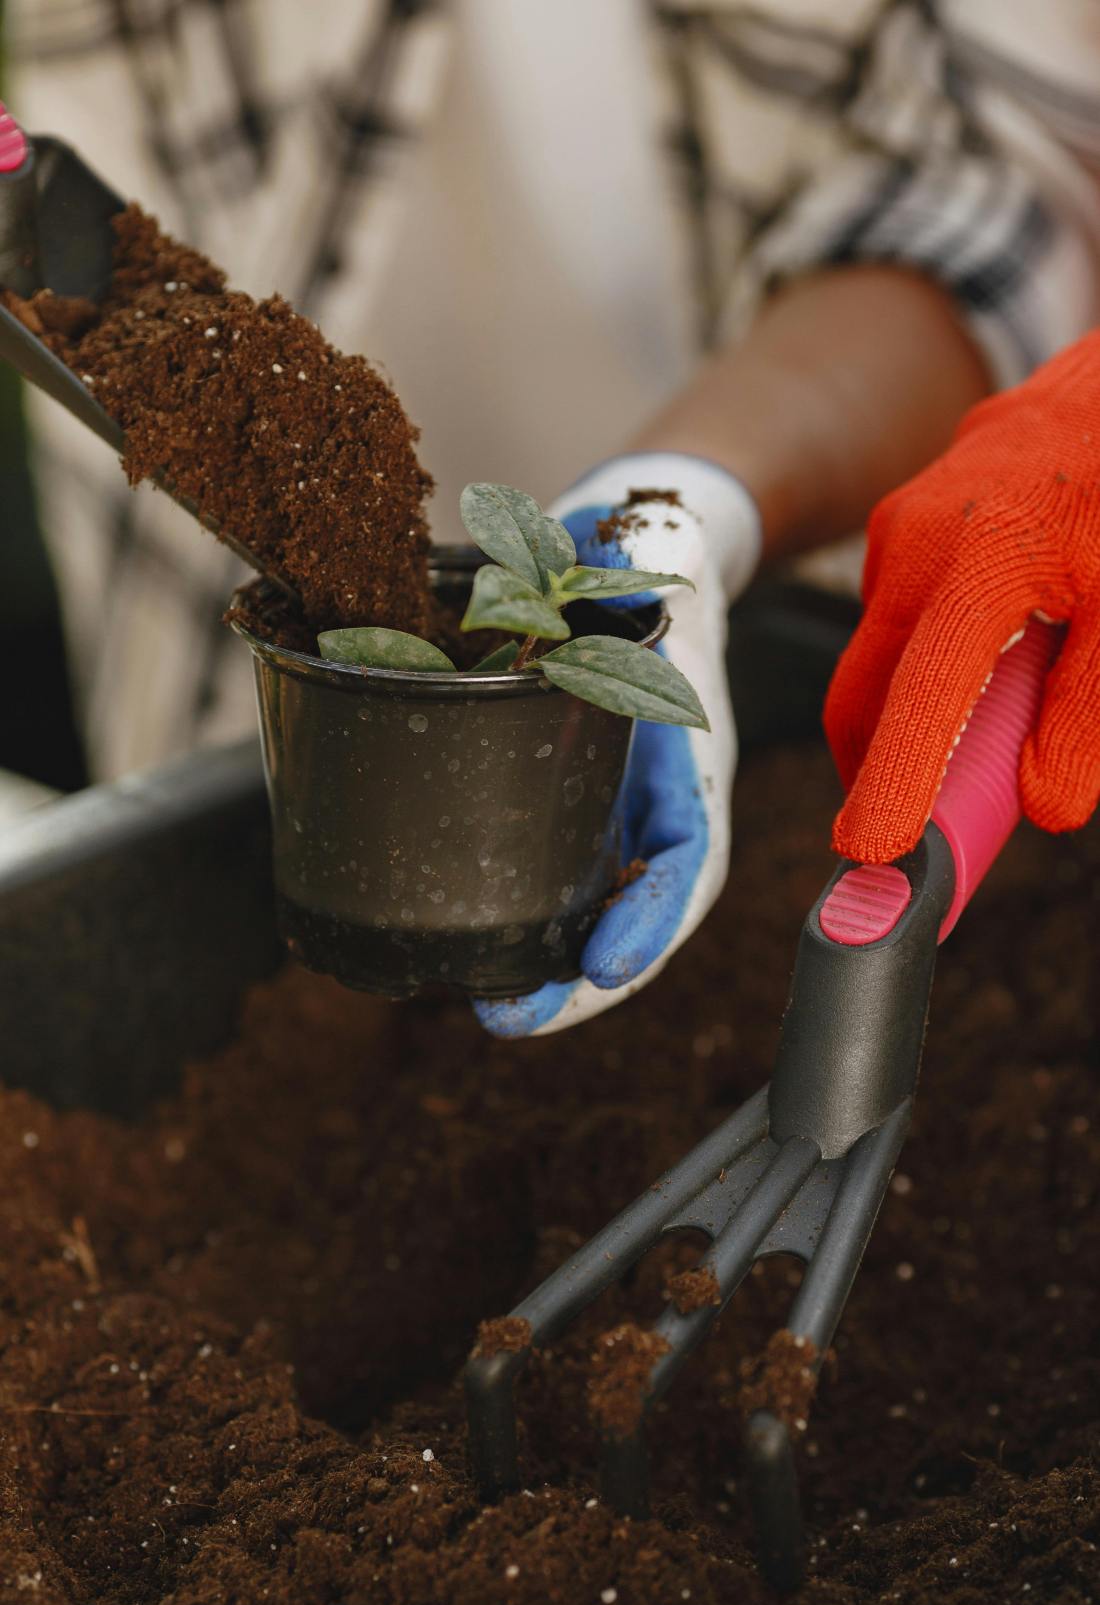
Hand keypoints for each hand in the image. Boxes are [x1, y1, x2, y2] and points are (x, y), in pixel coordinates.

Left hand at [474, 452, 760, 1036]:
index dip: (645, 928)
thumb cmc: (645, 570)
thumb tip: (595, 640)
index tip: (598, 969)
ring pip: (584, 909)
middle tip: (505, 1017)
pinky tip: (461, 936)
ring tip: (482, 1001)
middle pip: (627, 917)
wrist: (628, 547)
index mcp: (689, 772)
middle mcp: (650, 806)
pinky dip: (510, 915)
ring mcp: (606, 808)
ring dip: (539, 966)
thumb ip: (621, 627)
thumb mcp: (644, 597)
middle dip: (570, 982)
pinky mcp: (558, 798)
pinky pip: (544, 873)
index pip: (684, 872)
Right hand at [826, 330, 1099, 864]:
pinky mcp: (901, 525)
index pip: (923, 698)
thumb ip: (1091, 710)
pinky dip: (928, 662)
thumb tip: (1046, 806)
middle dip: (878, 769)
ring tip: (980, 729)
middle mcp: (915, 542)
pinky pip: (898, 618)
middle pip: (865, 693)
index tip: (873, 853)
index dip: (894, 784)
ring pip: (882, 657)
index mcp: (981, 560)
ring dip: (912, 711)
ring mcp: (898, 529)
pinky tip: (988, 657)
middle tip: (910, 830)